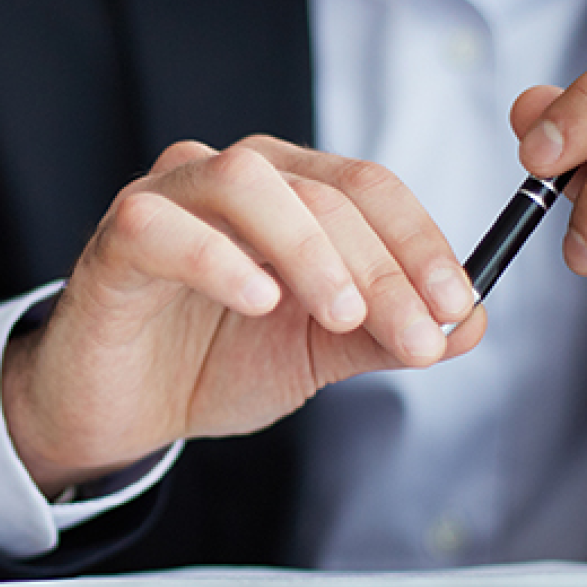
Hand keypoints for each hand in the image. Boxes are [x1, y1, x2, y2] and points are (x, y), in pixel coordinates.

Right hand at [2, 136, 480, 495]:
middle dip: (384, 267)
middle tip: (417, 335)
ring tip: (343, 315)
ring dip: (310, 248)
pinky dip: (218, 259)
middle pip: (323, 190)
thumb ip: (387, 334)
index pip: (368, 188)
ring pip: (247, 181)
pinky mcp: (116, 239)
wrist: (123, 409)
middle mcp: (230, 177)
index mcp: (287, 190)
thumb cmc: (212, 361)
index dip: (422, 242)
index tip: (457, 306)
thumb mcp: (317, 354)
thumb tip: (471, 323)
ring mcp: (168, 198)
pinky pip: (163, 225)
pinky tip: (259, 301)